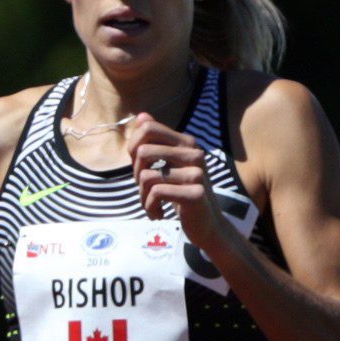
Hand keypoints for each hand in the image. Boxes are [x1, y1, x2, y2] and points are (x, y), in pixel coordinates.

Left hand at [125, 114, 225, 240]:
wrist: (207, 225)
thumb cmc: (182, 194)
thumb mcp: (167, 165)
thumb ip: (154, 142)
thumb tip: (141, 115)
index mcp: (187, 142)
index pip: (148, 128)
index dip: (133, 147)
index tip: (139, 166)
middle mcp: (194, 153)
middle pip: (142, 151)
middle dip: (136, 174)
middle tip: (145, 188)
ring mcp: (197, 173)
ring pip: (146, 176)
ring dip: (142, 196)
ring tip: (152, 204)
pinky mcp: (195, 193)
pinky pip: (156, 193)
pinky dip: (150, 207)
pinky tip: (159, 213)